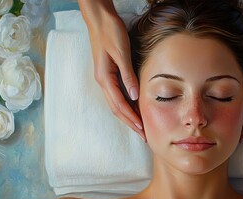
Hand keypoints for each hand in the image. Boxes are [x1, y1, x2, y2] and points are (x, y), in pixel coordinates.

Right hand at [79, 0, 144, 140]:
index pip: (119, 104)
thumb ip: (128, 75)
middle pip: (116, 108)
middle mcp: (102, 81)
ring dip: (127, 116)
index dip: (131, 118)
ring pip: (115, 104)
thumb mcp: (121, 53)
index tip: (142, 129)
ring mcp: (104, 78)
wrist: (100, 19)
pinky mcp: (108, 74)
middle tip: (143, 135)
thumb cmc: (110, 32)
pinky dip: (125, 106)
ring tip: (139, 127)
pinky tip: (133, 109)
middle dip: (129, 122)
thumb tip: (134, 96)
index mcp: (104, 78)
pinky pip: (117, 95)